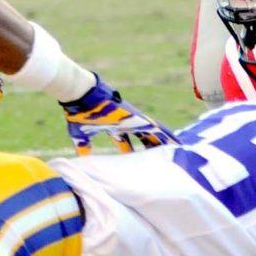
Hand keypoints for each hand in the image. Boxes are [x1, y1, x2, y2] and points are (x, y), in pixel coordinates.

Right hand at [60, 75, 178, 154]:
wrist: (82, 96)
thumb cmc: (79, 112)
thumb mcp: (81, 134)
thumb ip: (83, 146)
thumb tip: (81, 160)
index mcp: (113, 127)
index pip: (125, 141)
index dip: (130, 148)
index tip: (137, 158)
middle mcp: (126, 123)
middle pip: (142, 138)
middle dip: (150, 147)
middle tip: (161, 159)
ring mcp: (133, 119)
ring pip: (154, 133)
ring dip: (164, 142)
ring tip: (176, 150)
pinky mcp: (138, 117)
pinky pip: (157, 128)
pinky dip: (166, 135)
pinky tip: (175, 142)